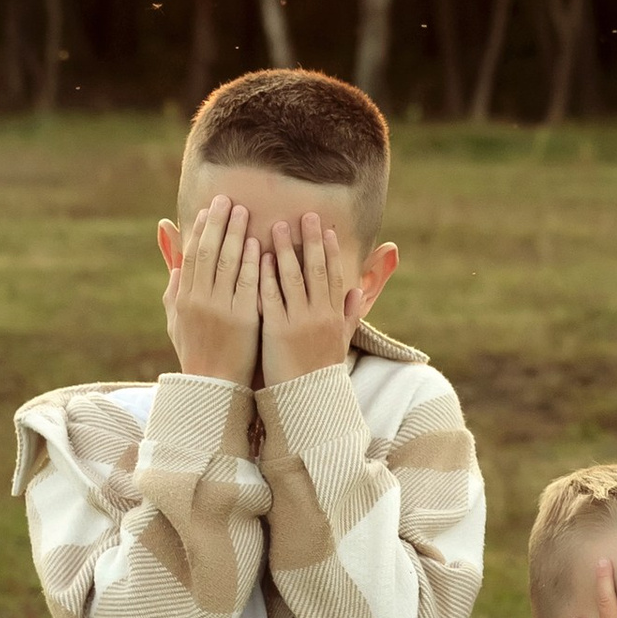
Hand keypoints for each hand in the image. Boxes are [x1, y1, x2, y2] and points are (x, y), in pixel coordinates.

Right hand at [165, 194, 263, 383]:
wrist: (214, 386)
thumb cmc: (196, 349)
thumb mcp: (176, 314)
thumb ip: (173, 279)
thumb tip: (167, 243)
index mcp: (183, 297)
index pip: (191, 255)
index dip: (200, 229)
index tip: (209, 209)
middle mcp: (199, 300)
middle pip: (208, 252)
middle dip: (218, 223)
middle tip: (228, 200)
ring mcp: (221, 309)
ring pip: (227, 263)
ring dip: (235, 234)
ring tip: (244, 212)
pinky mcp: (242, 320)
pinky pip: (247, 284)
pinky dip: (250, 262)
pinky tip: (258, 244)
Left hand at [259, 210, 365, 386]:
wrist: (308, 402)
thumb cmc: (322, 373)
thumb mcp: (341, 343)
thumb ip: (349, 315)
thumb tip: (358, 292)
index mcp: (335, 316)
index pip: (335, 276)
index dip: (331, 251)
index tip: (326, 228)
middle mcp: (320, 315)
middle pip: (317, 270)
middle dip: (310, 241)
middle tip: (305, 214)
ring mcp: (299, 322)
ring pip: (293, 278)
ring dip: (286, 250)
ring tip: (278, 226)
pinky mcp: (277, 331)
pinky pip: (272, 297)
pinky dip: (266, 275)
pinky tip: (258, 257)